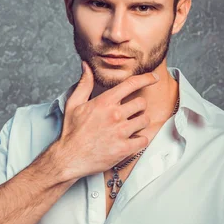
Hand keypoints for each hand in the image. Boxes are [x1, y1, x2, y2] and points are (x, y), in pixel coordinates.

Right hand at [54, 61, 159, 180]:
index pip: (131, 84)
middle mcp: (115, 115)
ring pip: (145, 120)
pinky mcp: (124, 148)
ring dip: (139, 123)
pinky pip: (144, 140)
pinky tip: (130, 140)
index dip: (146, 78)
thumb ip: (84, 83)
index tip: (154, 77)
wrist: (69, 157)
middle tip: (129, 113)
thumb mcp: (74, 103)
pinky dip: (139, 140)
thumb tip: (87, 66)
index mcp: (104, 102)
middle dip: (137, 107)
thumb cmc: (72, 131)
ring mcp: (121, 132)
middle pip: (141, 103)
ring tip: (128, 127)